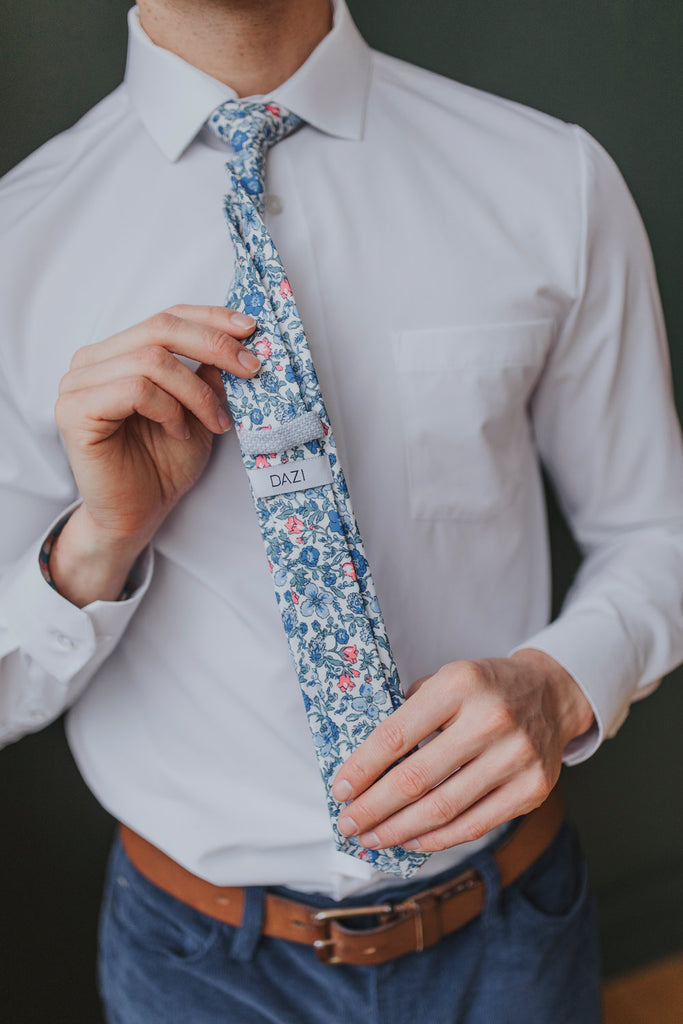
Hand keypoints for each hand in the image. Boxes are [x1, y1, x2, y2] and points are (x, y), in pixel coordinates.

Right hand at [51, 305, 258, 604]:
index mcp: (117, 352)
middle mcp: (91, 361)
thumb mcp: (200, 410)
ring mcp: (77, 384)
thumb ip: (210, 374)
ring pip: (150, 359)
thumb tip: (240, 339)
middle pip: (159, 328)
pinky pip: (133, 389)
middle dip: (213, 346)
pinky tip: (178, 433)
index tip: (250, 328)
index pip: (166, 317)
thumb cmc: (164, 464)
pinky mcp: (74, 411)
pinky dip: (167, 409)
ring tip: (213, 422)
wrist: (138, 516)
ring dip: (194, 391)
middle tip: (251, 368)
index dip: (210, 318)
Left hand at [331, 649, 593, 851]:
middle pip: (416, 779)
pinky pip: (474, 825)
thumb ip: (409, 714)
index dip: (362, 768)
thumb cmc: (484, 689)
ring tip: (372, 837)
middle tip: (347, 823)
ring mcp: (515, 757)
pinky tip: (410, 840)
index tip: (340, 789)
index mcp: (460, 684)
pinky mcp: (532, 789)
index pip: (396, 735)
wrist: (550, 694)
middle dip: (373, 807)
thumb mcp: (445, 680)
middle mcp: (491, 720)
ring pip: (442, 809)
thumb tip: (362, 765)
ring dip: (398, 830)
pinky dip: (436, 839)